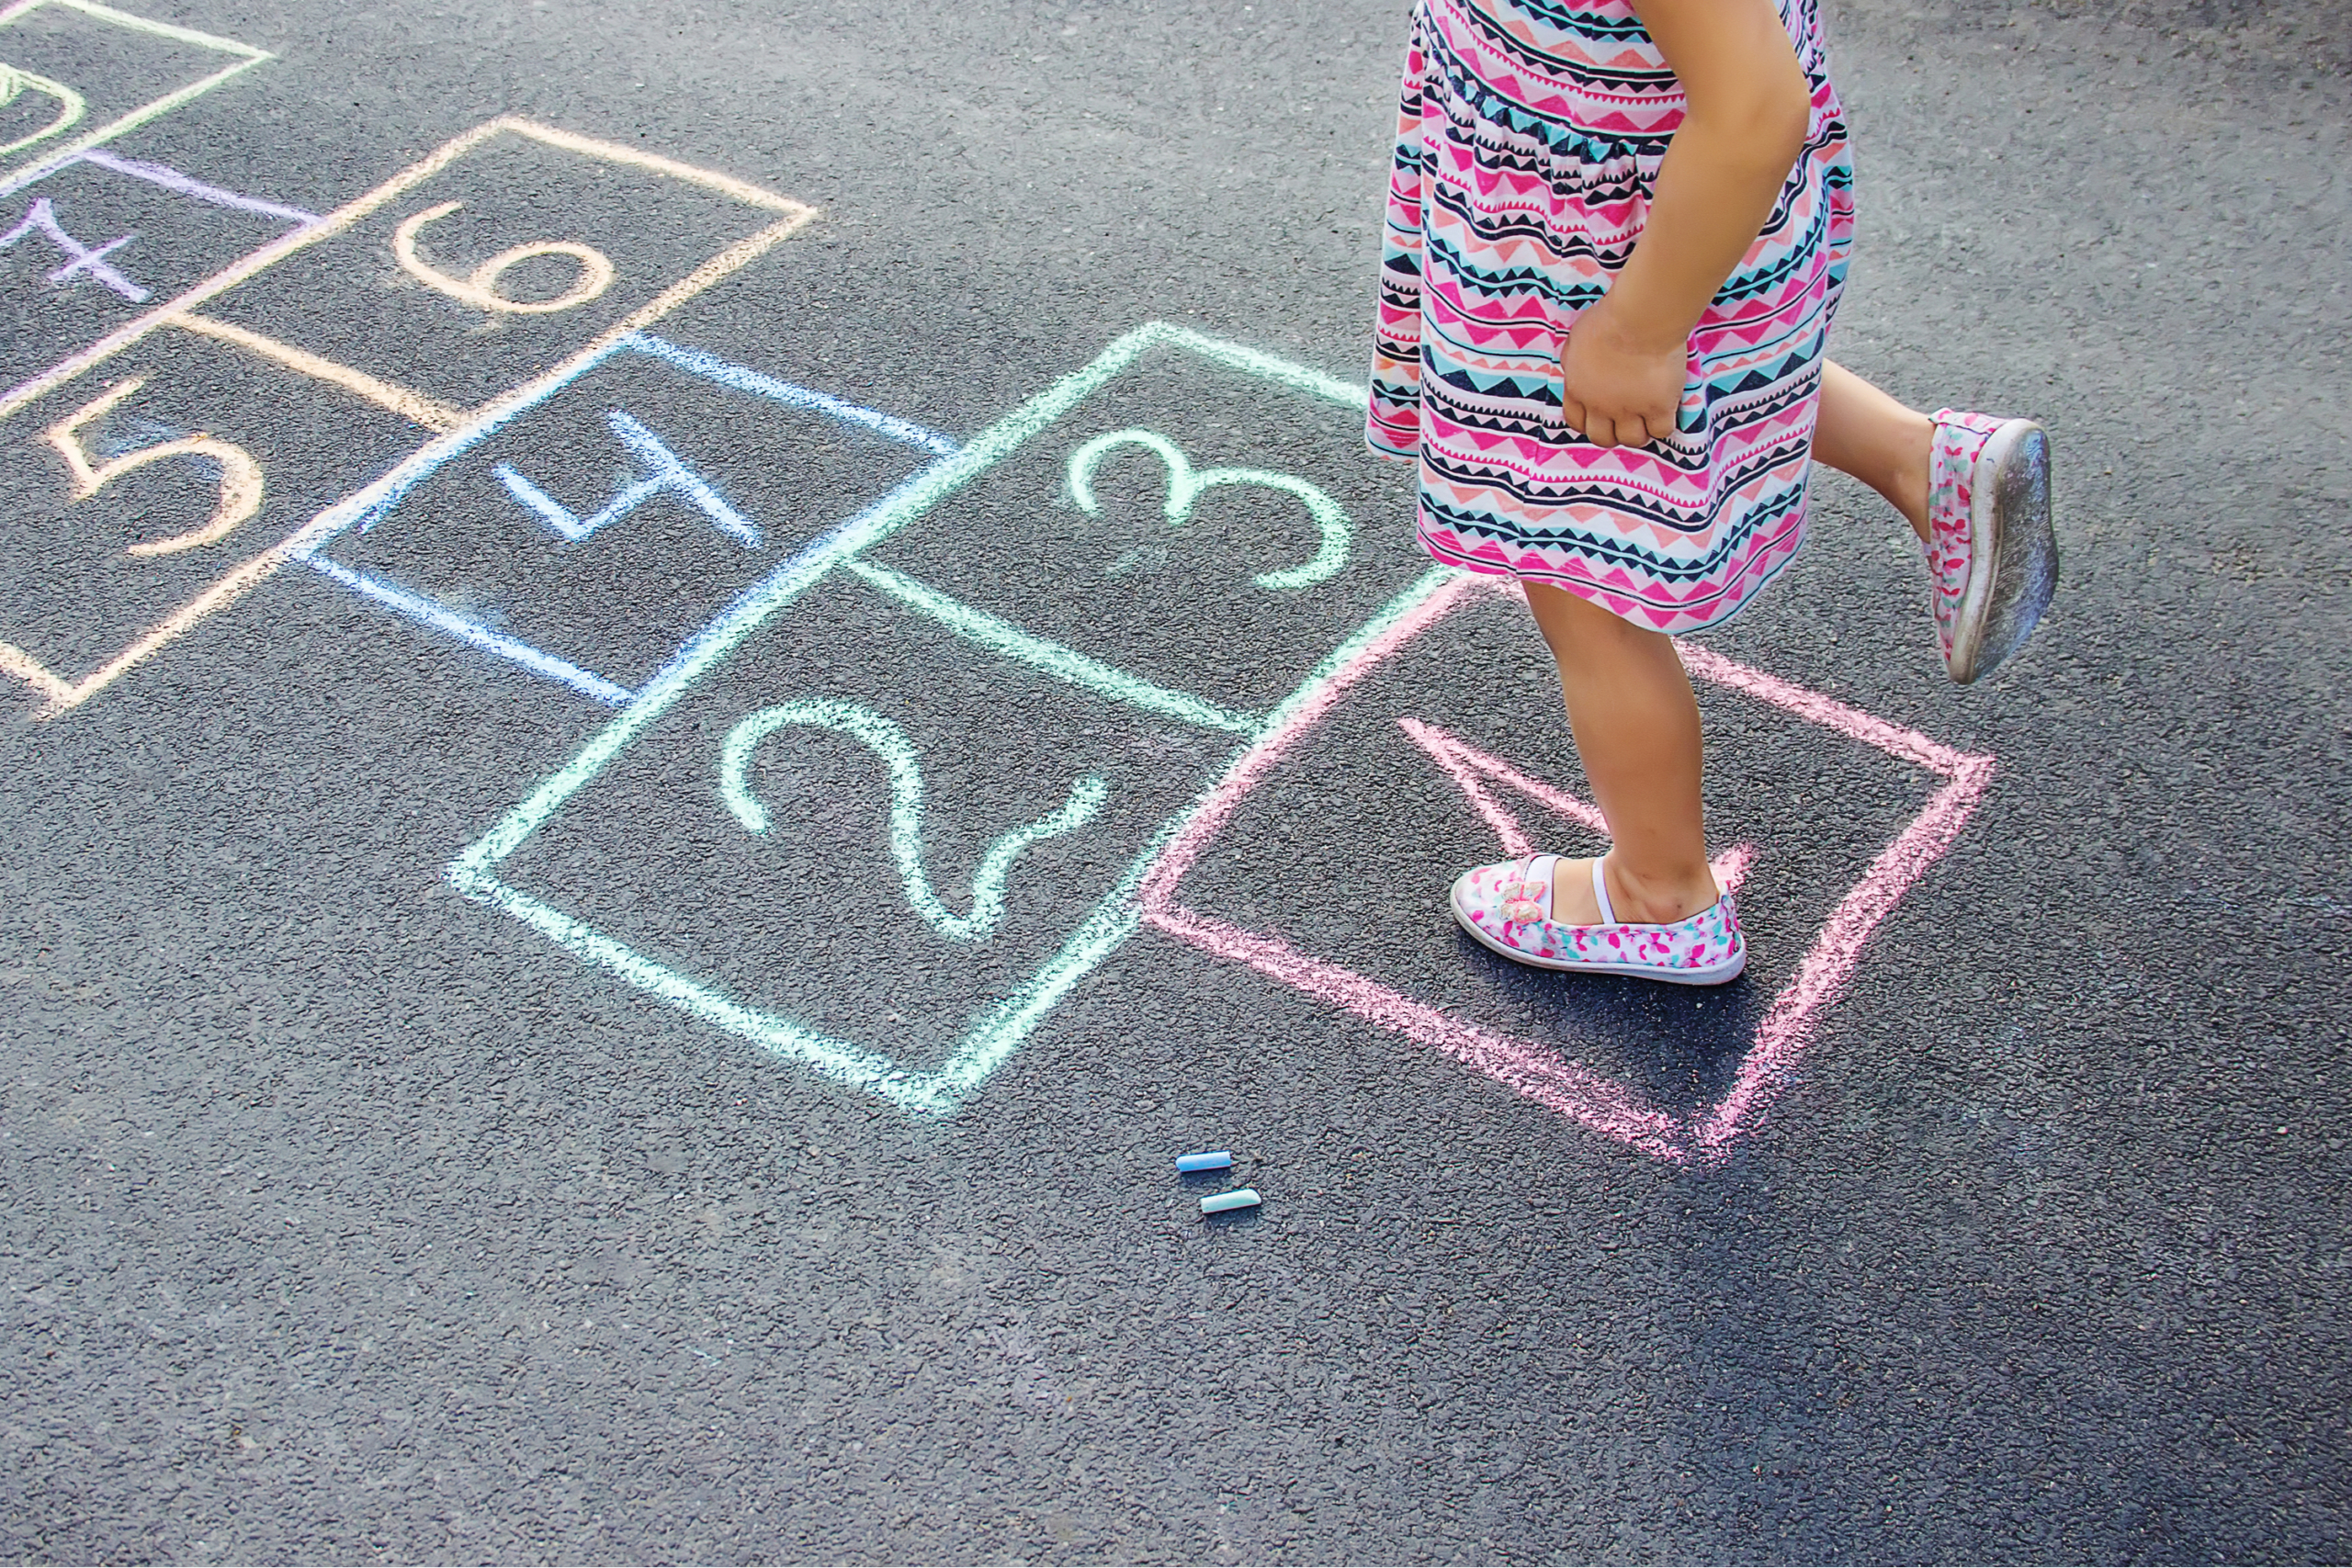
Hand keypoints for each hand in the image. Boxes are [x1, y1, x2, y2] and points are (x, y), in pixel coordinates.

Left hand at [1559, 294, 1688, 448]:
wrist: (1640, 318)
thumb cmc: (1609, 320)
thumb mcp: (1577, 339)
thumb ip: (1574, 360)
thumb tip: (1575, 369)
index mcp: (1579, 389)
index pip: (1577, 422)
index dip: (1589, 424)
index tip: (1601, 419)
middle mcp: (1600, 405)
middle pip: (1603, 438)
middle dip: (1613, 433)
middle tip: (1626, 422)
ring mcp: (1630, 409)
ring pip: (1633, 440)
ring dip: (1640, 432)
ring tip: (1648, 419)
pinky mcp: (1658, 407)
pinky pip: (1662, 431)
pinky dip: (1664, 424)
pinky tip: (1667, 410)